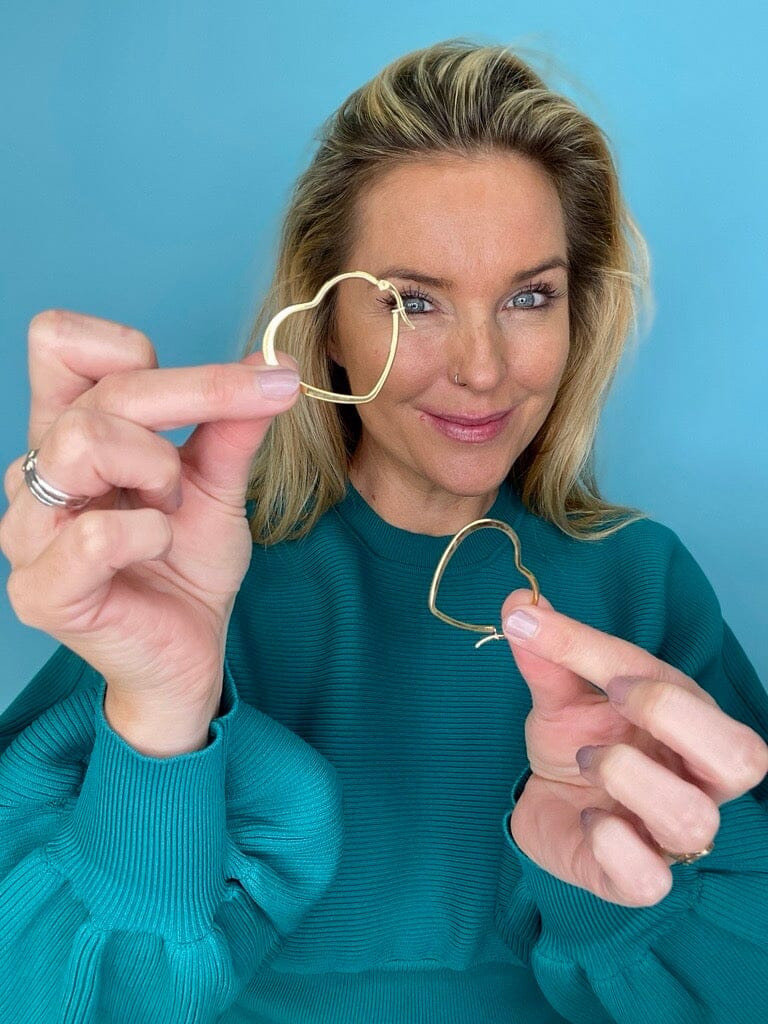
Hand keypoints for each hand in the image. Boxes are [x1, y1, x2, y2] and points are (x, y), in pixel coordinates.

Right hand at [0, 309, 299, 724]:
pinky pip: (95, 534)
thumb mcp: (218, 483)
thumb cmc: (189, 564)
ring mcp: (28, 532)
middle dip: (185, 407)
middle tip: (208, 459)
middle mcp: (35, 473)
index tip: (209, 393)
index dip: (134, 349)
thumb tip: (271, 364)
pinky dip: (149, 533)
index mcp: (67, 433)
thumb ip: (231, 424)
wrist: (191, 649)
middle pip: (95, 391)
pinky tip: (158, 548)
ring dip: (158, 471)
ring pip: (83, 442)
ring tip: (169, 511)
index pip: (60, 341)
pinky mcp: (42, 591)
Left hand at [500, 589, 767, 906]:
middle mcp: (696, 782)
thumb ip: (549, 652)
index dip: (639, 669)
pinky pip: (648, 880)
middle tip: (614, 697)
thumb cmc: (579, 741)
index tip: (586, 656)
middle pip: (744, 759)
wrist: (549, 804)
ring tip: (587, 759)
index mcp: (691, 727)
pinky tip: (586, 815)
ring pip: (691, 818)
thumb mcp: (563, 693)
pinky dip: (612, 843)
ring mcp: (669, 835)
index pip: (690, 694)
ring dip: (626, 775)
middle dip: (673, 715)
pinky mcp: (634, 880)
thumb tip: (520, 603)